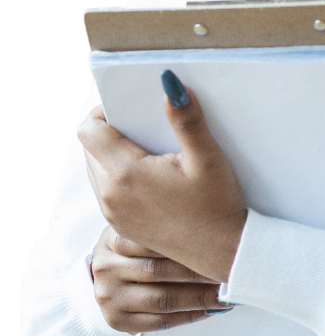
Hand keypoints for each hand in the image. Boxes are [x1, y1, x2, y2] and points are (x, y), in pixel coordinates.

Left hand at [78, 82, 247, 282]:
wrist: (224, 253)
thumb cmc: (218, 204)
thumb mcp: (207, 157)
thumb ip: (186, 118)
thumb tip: (168, 81)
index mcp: (125, 175)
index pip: (89, 131)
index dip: (104, 111)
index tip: (130, 106)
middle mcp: (110, 197)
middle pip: (89, 149)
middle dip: (109, 131)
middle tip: (143, 124)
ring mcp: (113, 216)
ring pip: (95, 171)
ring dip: (111, 154)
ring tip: (148, 148)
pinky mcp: (121, 227)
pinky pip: (105, 192)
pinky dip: (117, 176)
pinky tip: (150, 175)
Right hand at [90, 226, 233, 333]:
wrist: (105, 270)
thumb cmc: (135, 244)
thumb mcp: (140, 225)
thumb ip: (165, 221)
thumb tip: (215, 225)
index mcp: (113, 237)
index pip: (155, 240)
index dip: (192, 243)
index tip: (221, 245)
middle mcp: (106, 267)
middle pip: (160, 270)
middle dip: (200, 272)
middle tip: (229, 271)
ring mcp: (109, 296)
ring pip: (162, 299)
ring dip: (199, 298)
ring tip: (225, 293)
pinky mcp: (116, 321)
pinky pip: (159, 322)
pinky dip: (188, 316)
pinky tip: (208, 309)